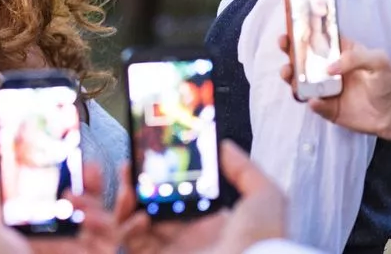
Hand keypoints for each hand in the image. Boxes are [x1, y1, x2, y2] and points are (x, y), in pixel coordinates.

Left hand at [0, 162, 118, 253]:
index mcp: (35, 231)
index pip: (55, 197)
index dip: (64, 176)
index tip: (67, 157)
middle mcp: (61, 239)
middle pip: (85, 201)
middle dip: (89, 181)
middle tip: (86, 166)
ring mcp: (81, 248)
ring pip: (102, 214)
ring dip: (94, 198)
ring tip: (77, 194)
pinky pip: (111, 235)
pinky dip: (104, 221)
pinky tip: (89, 216)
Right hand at [118, 141, 285, 253]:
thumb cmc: (262, 241)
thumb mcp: (264, 197)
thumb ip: (244, 169)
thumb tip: (224, 147)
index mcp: (212, 221)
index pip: (179, 195)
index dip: (162, 177)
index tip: (152, 158)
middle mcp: (189, 237)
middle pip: (152, 207)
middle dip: (137, 187)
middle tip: (130, 168)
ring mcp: (172, 251)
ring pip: (136, 224)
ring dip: (126, 204)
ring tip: (127, 188)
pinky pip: (132, 243)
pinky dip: (128, 228)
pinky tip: (137, 215)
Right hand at [278, 35, 390, 145]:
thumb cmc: (390, 82)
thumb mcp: (378, 61)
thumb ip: (354, 58)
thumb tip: (328, 67)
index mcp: (342, 53)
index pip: (319, 39)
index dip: (304, 33)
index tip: (291, 27)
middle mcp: (331, 70)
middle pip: (304, 59)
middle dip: (290, 52)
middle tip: (284, 45)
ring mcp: (328, 90)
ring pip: (302, 82)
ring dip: (292, 77)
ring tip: (288, 73)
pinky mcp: (329, 109)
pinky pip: (314, 105)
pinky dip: (311, 102)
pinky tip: (314, 100)